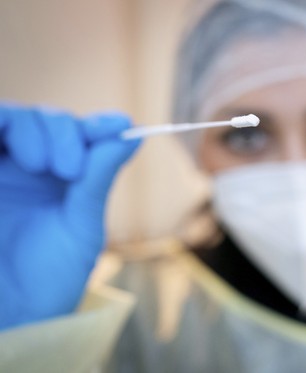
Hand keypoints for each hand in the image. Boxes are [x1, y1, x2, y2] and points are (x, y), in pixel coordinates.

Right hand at [0, 104, 139, 329]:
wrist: (11, 315)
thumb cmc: (50, 276)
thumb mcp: (82, 227)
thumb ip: (98, 180)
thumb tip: (129, 136)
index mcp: (62, 179)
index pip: (80, 134)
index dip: (99, 125)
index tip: (119, 127)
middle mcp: (28, 168)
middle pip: (44, 119)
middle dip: (63, 131)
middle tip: (71, 168)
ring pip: (10, 119)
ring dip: (32, 129)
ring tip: (42, 164)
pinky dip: (0, 126)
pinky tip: (23, 159)